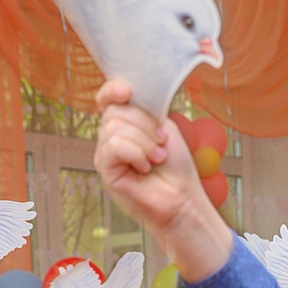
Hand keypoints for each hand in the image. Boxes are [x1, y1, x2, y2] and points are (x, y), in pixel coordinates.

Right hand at [94, 80, 230, 277]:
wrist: (182, 197)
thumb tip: (128, 93)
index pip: (107, 99)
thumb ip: (144, 111)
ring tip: (156, 159)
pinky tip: (144, 168)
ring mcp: (106, 154)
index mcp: (125, 124)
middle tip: (161, 143)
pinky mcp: (105, 170)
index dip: (112, 90)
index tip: (127, 91)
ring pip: (115, 127)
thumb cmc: (176, 167)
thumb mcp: (163, 128)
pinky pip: (115, 146)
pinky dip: (136, 153)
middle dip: (145, 124)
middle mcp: (111, 137)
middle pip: (115, 111)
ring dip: (144, 142)